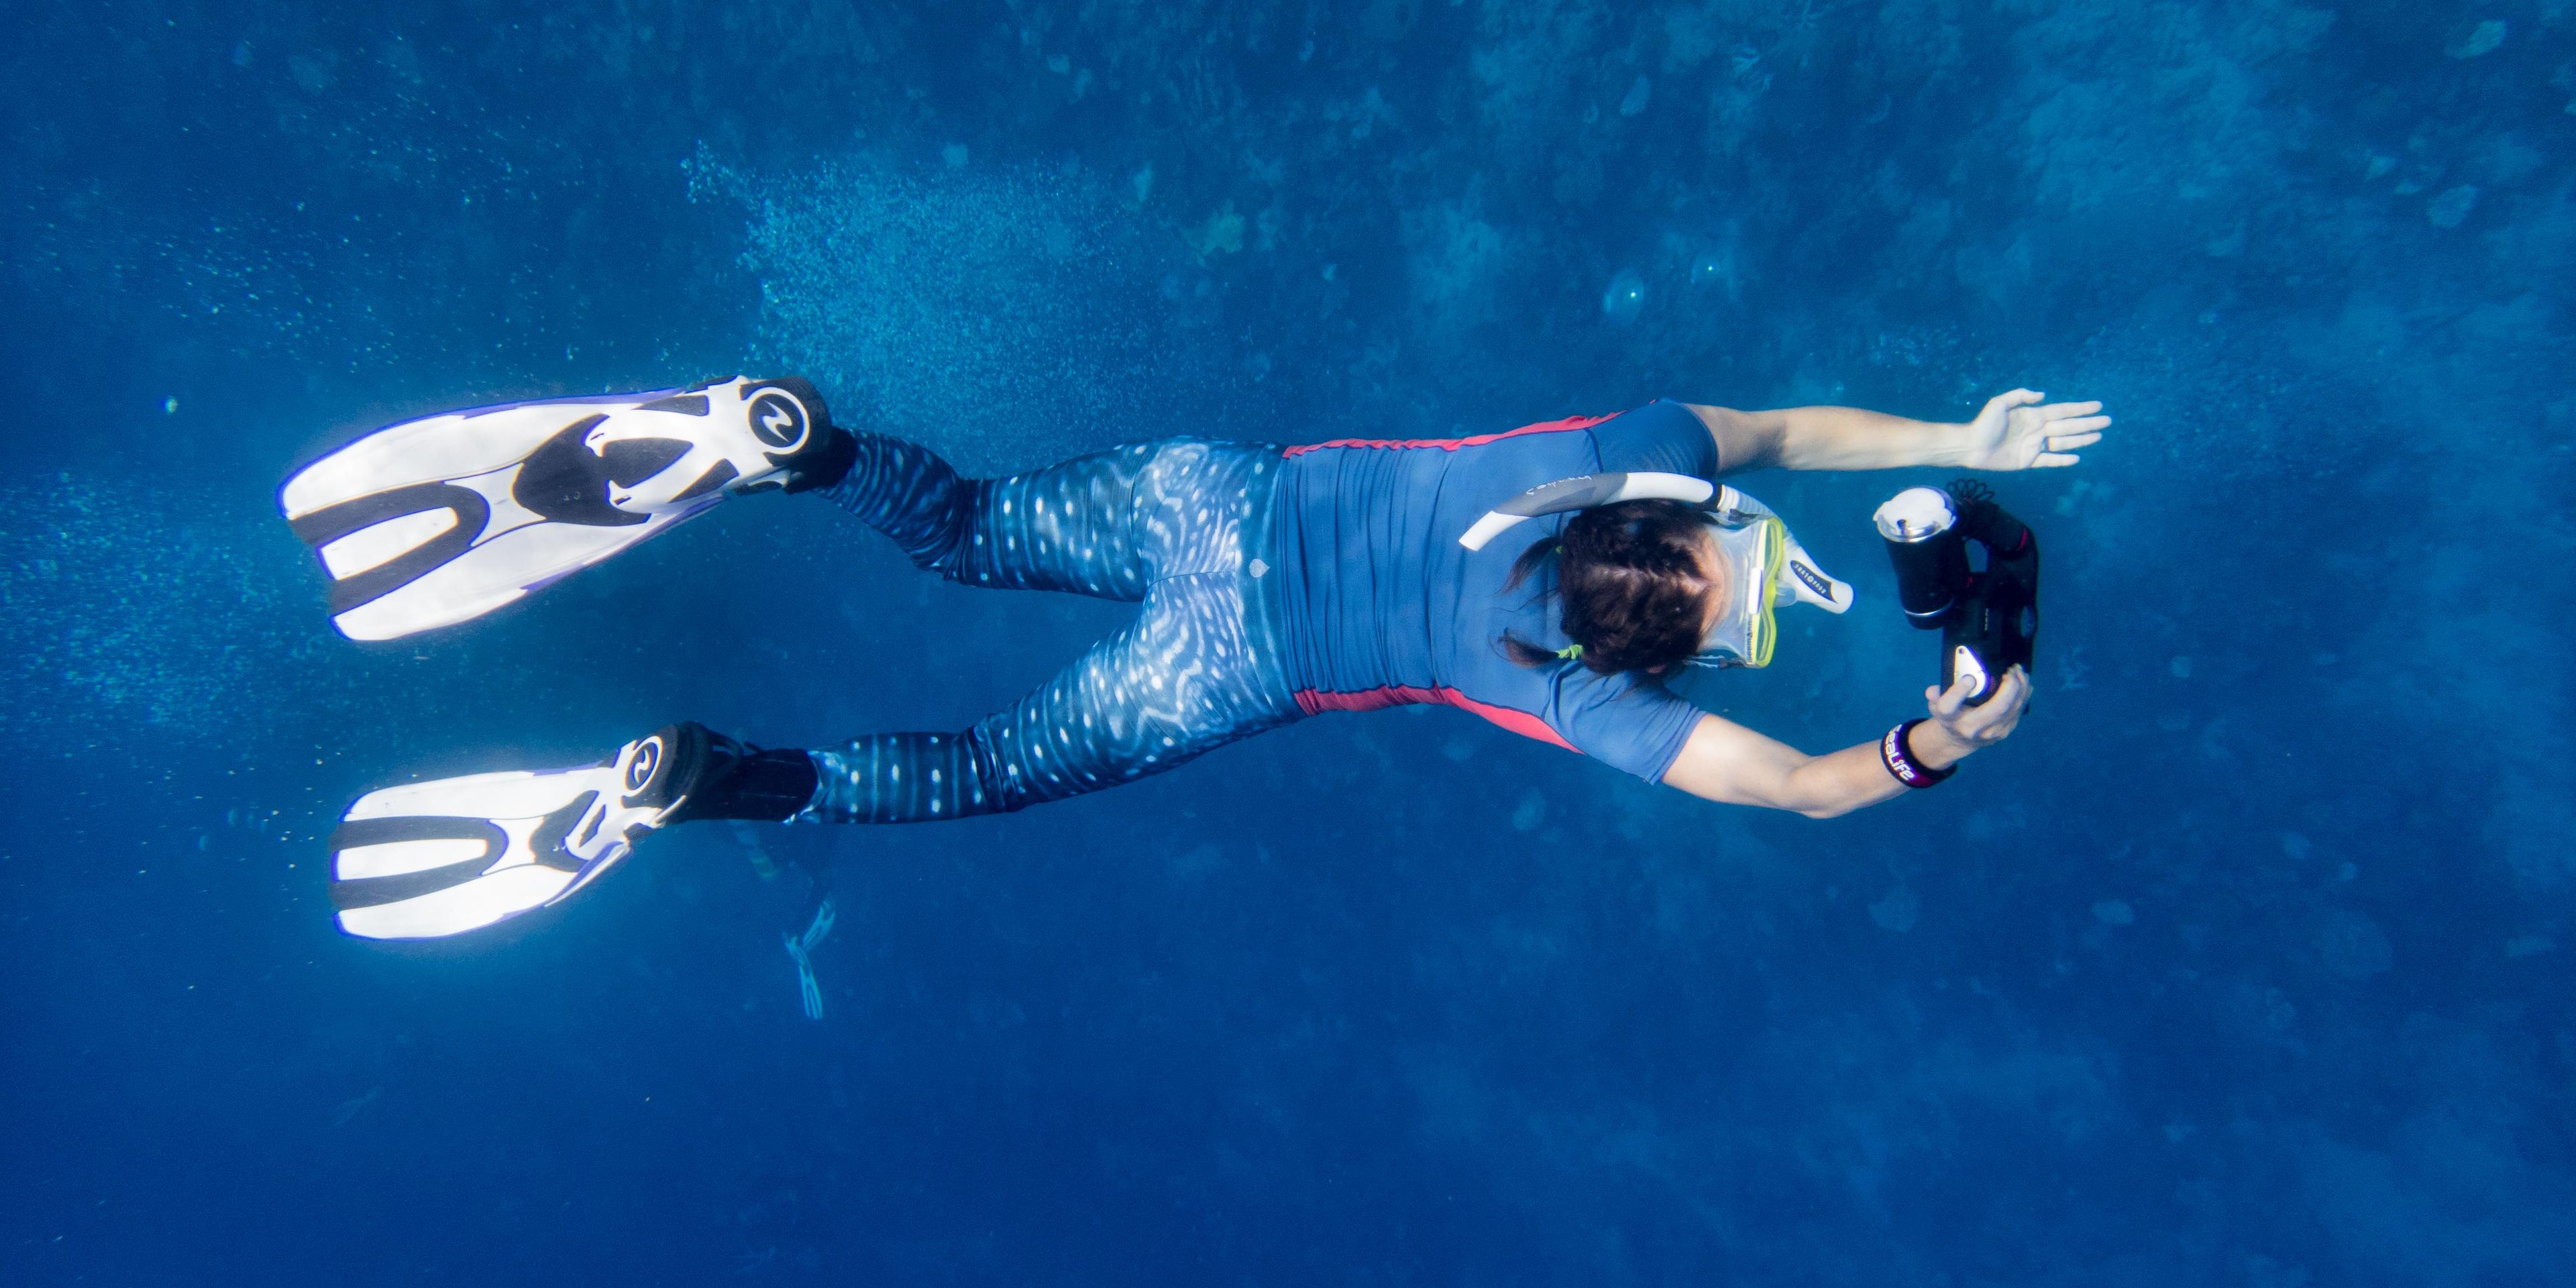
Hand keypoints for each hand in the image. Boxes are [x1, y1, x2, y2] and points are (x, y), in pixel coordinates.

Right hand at [1913, 665, 2029, 766]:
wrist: (1960, 740)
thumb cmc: (1950, 715)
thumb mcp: (1936, 704)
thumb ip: (1934, 695)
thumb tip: (1933, 691)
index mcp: (1950, 719)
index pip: (1949, 707)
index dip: (1959, 692)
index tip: (1969, 678)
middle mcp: (1972, 728)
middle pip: (1996, 709)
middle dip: (2008, 687)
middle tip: (2010, 670)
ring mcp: (1991, 732)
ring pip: (2013, 708)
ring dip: (2020, 687)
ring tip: (2018, 670)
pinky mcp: (2005, 731)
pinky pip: (2019, 710)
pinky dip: (2023, 693)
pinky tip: (2023, 681)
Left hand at [1959, 389, 2108, 469]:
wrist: (1971, 447)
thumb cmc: (1983, 424)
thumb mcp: (2000, 403)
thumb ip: (2020, 396)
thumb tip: (2043, 395)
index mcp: (2033, 415)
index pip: (2063, 411)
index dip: (2081, 409)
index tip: (2098, 406)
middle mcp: (2037, 430)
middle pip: (2069, 426)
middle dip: (2088, 423)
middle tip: (2107, 421)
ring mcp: (2034, 446)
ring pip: (2064, 442)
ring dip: (2081, 439)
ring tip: (2099, 436)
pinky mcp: (2028, 461)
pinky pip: (2050, 460)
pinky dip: (2063, 460)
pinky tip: (2077, 458)